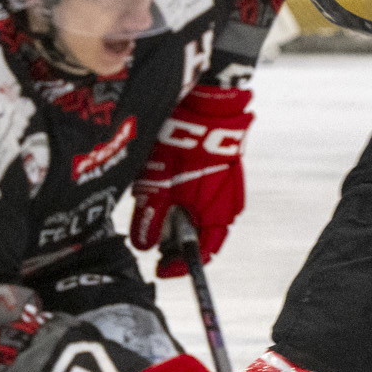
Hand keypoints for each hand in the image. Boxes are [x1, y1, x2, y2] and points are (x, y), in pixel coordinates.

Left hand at [129, 81, 251, 273]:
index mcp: (216, 216)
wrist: (206, 103)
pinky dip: (184, 196)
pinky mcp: (222, 168)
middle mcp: (227, 205)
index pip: (201, 254)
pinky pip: (202, 192)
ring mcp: (227, 185)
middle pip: (198, 234)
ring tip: (153, 200)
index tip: (160, 269)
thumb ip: (151, 218)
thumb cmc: (183, 145)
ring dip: (176, 214)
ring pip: (198, 212)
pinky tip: (164, 181)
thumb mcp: (159, 185)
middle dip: (173, 238)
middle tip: (150, 234)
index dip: (179, 265)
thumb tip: (144, 246)